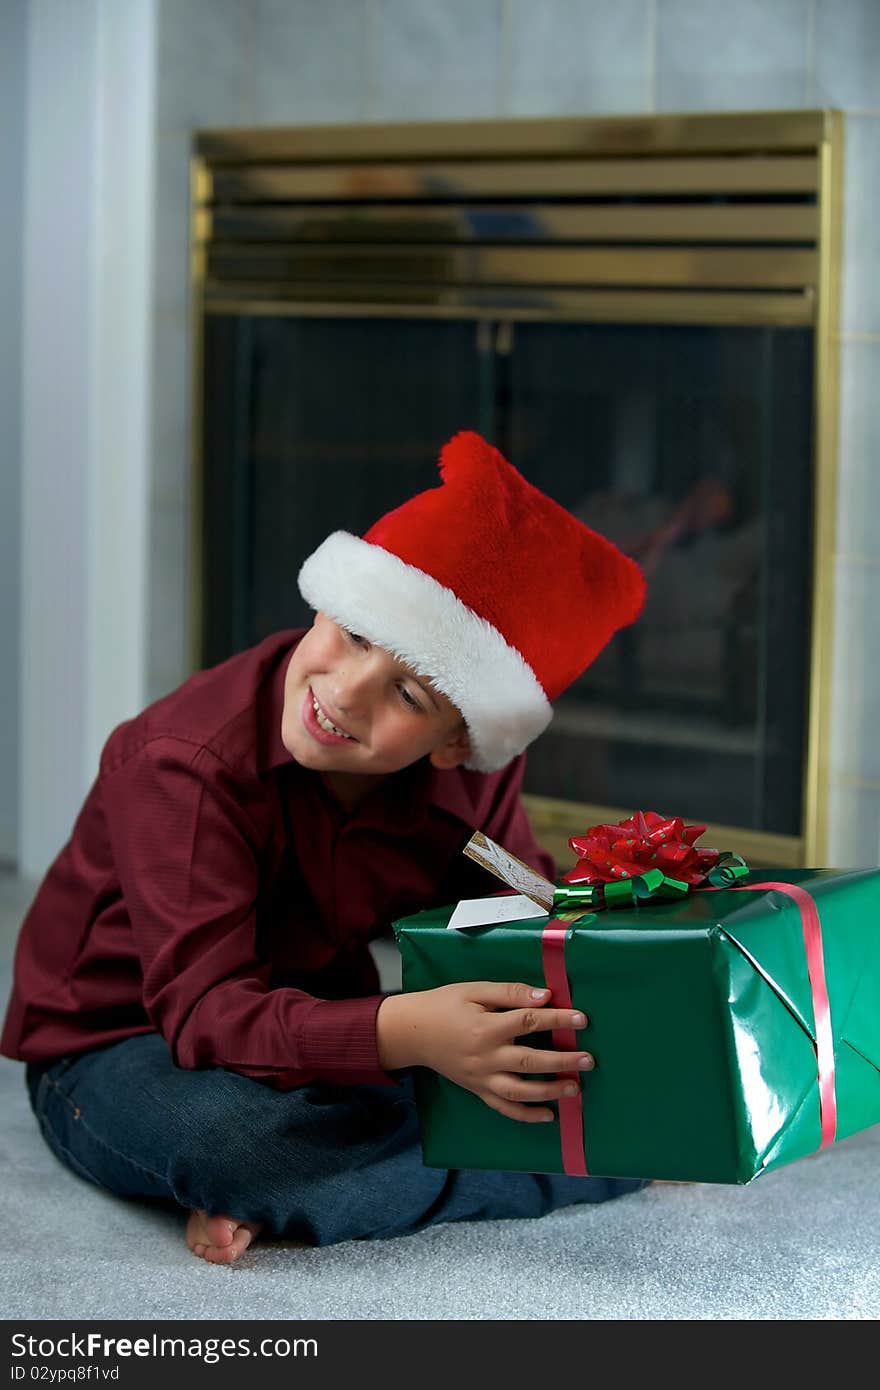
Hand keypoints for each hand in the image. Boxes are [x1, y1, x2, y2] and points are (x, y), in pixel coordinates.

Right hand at [376, 981, 592, 1122]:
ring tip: (575, 1088)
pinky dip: (527, 1115)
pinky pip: (503, 1108)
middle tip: (588, 1060)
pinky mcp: (477, 1090)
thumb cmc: (445, 1005)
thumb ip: (509, 993)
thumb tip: (544, 996)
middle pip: (530, 1062)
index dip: (557, 1019)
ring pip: (520, 1091)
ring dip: (550, 1092)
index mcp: (486, 1027)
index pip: (529, 1022)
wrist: (412, 1031)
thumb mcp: (474, 990)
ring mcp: (482, 1078)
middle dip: (562, 1062)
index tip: (581, 1018)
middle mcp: (486, 1057)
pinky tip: (549, 1116)